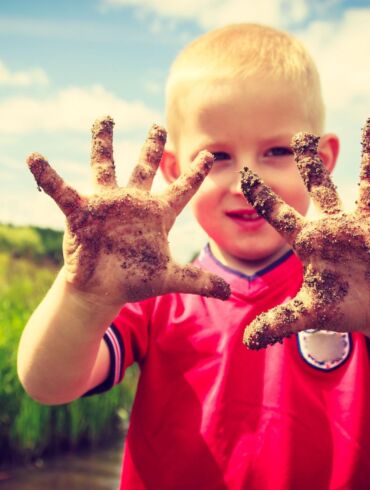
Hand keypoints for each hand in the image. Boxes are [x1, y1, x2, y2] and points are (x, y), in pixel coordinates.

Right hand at [27, 117, 229, 305]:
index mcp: (157, 215)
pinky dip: (49, 176)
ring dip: (102, 143)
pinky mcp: (82, 213)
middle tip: (157, 125)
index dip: (196, 173)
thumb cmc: (135, 281)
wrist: (103, 291)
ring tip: (104, 118)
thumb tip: (231, 292)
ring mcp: (107, 204)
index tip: (211, 155)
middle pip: (144, 168)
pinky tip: (34, 157)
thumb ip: (199, 280)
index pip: (182, 189)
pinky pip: (62, 190)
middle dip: (151, 147)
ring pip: (105, 166)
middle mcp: (133, 203)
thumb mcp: (170, 278)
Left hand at [241, 118, 369, 348]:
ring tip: (357, 126)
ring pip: (357, 183)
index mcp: (310, 242)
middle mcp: (332, 226)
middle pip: (317, 188)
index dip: (263, 196)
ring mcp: (359, 223)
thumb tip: (245, 342)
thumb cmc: (346, 308)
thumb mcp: (311, 312)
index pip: (280, 214)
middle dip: (308, 164)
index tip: (245, 174)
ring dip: (359, 157)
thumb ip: (278, 322)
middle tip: (297, 137)